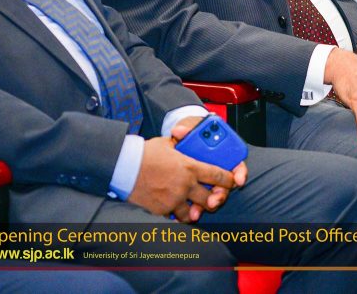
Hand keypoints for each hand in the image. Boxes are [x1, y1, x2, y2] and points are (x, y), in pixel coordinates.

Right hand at [128, 119, 243, 222]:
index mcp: (190, 167)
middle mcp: (185, 185)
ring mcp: (174, 199)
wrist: (124, 166)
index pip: (218, 176)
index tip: (232, 182)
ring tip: (194, 208)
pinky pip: (176, 217)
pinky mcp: (162, 210)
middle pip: (210, 198)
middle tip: (214, 198)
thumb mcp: (168, 143)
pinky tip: (177, 211)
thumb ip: (183, 144)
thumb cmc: (146, 152)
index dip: (228, 180)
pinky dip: (178, 215)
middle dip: (215, 199)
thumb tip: (188, 138)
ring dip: (196, 210)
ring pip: (194, 212)